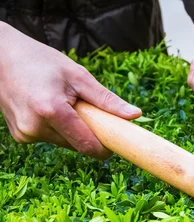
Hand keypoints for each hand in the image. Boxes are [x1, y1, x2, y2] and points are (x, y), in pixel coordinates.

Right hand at [0, 22, 141, 158]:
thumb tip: (136, 116)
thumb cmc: (42, 62)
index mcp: (51, 111)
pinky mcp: (20, 136)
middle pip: (77, 145)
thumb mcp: (78, 75)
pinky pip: (50, 138)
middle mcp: (35, 127)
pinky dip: (56, 128)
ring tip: (63, 104)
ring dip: (72, 130)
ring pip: (65, 143)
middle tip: (86, 110)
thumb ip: (107, 99)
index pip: (87, 146)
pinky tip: (47, 108)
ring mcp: (25, 134)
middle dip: (89, 133)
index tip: (117, 142)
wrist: (0, 57)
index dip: (106, 148)